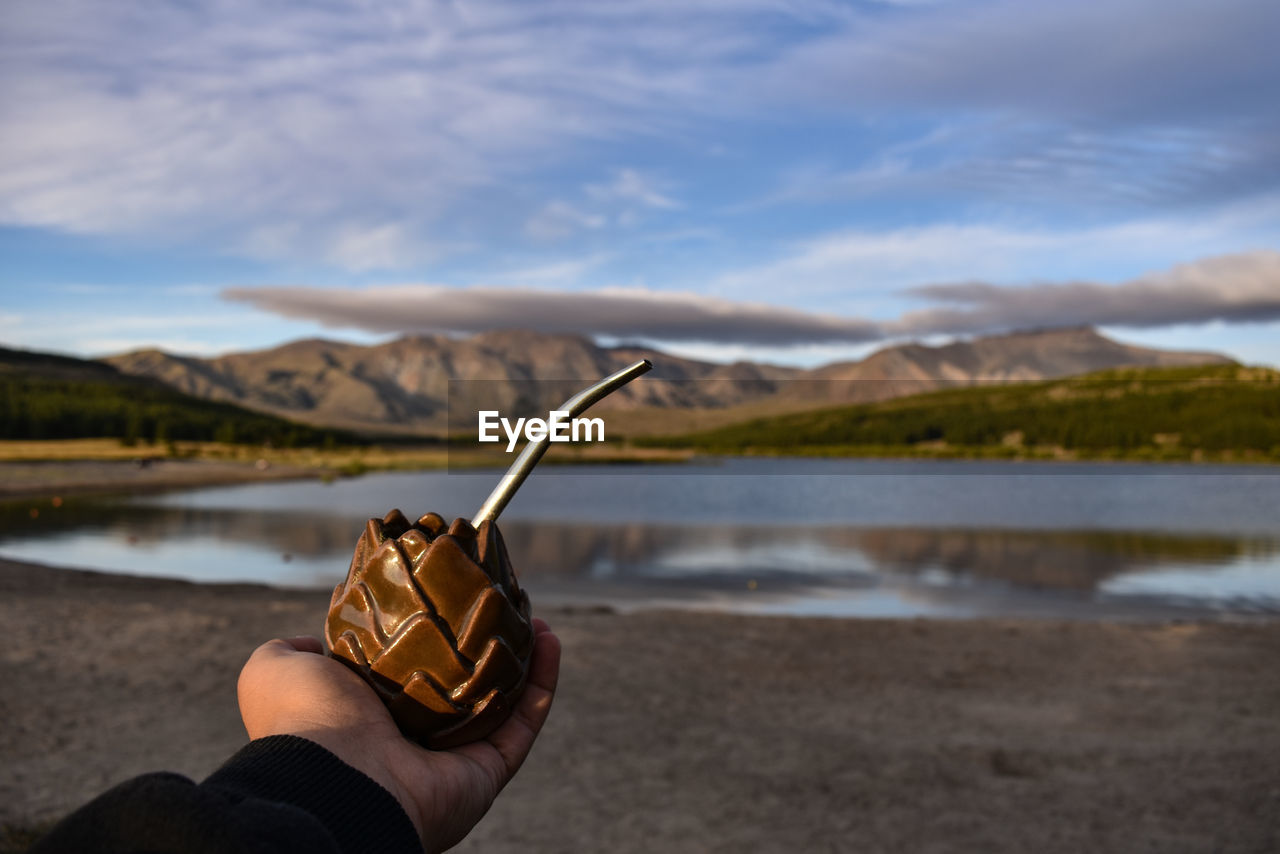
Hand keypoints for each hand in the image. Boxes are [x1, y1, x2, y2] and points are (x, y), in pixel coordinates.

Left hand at [237, 619, 560, 851]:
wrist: (335, 780)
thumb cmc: (303, 720)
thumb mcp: (274, 667)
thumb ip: (291, 649)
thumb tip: (315, 640)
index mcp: (368, 716)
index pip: (412, 670)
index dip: (437, 632)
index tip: (454, 593)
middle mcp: (413, 739)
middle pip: (463, 684)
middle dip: (487, 642)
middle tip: (502, 601)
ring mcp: (455, 758)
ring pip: (501, 700)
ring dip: (523, 656)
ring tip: (534, 614)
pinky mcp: (488, 772)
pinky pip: (524, 722)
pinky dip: (542, 681)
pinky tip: (549, 639)